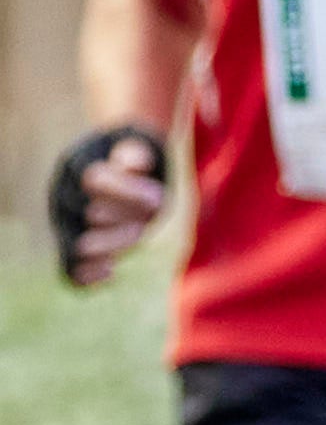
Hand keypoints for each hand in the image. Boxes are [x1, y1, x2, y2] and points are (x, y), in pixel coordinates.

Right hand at [52, 129, 166, 285]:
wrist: (123, 182)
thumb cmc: (135, 163)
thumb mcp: (138, 148)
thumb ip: (135, 153)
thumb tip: (135, 164)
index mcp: (78, 166)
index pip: (94, 179)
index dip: (129, 190)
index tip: (159, 199)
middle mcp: (67, 197)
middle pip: (94, 215)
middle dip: (127, 218)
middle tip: (146, 221)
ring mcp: (67, 226)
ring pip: (84, 246)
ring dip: (116, 245)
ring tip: (138, 234)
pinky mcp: (71, 252)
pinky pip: (70, 272)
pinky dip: (89, 275)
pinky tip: (112, 270)